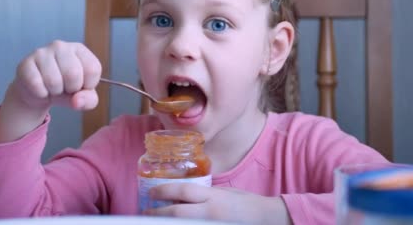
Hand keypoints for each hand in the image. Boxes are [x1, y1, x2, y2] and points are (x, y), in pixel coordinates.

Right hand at [0, 40, 101, 142]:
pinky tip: (41, 88)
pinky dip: (41, 93)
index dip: (88, 85)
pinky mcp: (25, 63)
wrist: (39, 93)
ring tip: (53, 87)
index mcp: (80, 50)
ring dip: (55, 92)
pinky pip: (36, 84)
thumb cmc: (65, 89)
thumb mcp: (83, 97)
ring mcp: (42, 52)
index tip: (80, 85)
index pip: (93, 69)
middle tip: (65, 87)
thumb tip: (77, 101)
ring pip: (54, 81)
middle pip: (74, 74)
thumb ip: (89, 100)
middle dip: (71, 89)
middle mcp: (61, 46)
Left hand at [144, 183, 291, 224]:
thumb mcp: (225, 193)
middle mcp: (211, 212)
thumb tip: (182, 195)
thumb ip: (206, 194)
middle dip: (158, 213)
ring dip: (166, 224)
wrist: (266, 219)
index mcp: (214, 197)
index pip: (184, 191)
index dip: (164, 191)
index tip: (151, 192)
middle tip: (146, 212)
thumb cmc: (246, 204)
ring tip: (155, 222)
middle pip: (178, 213)